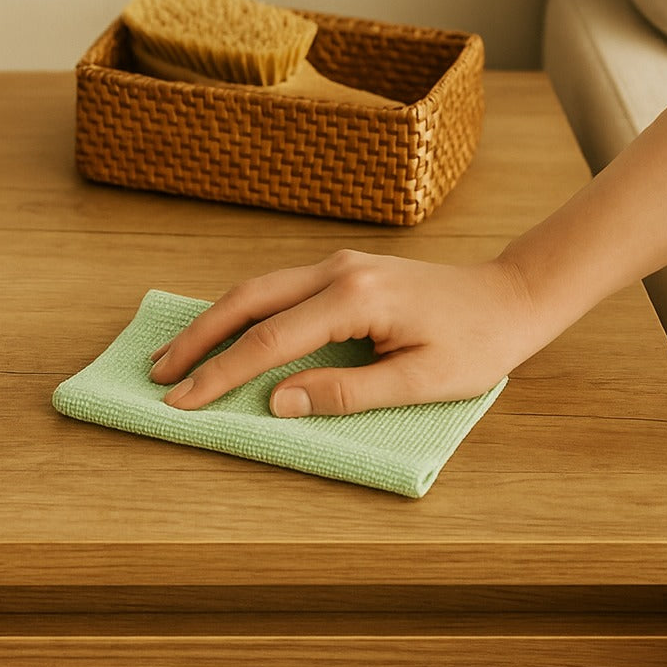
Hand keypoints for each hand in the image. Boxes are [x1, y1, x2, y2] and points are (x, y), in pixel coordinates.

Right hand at [149, 248, 537, 416]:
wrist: (509, 296)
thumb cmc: (475, 344)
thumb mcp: (420, 382)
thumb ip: (346, 392)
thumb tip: (278, 401)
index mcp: (355, 297)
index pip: (270, 340)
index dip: (221, 374)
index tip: (181, 401)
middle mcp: (338, 270)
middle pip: (249, 299)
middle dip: (199, 338)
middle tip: (157, 373)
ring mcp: (338, 264)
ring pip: (258, 287)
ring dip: (214, 321)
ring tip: (176, 354)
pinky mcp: (343, 271)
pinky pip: (279, 288)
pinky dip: (243, 310)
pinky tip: (224, 330)